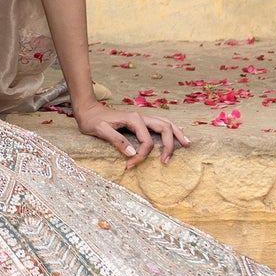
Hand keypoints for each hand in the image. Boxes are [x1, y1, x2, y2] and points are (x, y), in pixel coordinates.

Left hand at [73, 100, 188, 165]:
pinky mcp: (140, 121)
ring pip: (165, 123)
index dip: (141, 156)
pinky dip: (171, 129)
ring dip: (176, 134)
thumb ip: (116, 140)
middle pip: (164, 128)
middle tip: (167, 161)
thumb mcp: (100, 130)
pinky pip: (160, 124)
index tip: (130, 166)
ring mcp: (142, 118)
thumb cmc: (92, 120)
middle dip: (169, 145)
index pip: (146, 141)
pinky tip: (177, 134)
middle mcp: (141, 117)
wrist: (87, 109)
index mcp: (133, 119)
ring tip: (187, 144)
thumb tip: (133, 153)